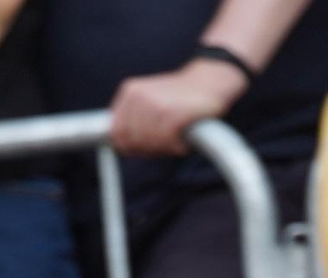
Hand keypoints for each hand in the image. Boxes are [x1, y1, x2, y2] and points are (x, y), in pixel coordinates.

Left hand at [110, 57, 247, 155]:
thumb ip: (133, 120)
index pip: (116, 133)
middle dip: (149, 149)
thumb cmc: (181, 97)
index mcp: (130, 92)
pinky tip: (184, 137)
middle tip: (166, 142)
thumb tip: (121, 147)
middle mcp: (138, 96)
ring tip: (177, 136)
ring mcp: (154, 105)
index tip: (147, 146)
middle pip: (132, 143)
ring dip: (165, 148)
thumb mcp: (150, 101)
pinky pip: (167, 144)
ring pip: (149, 145)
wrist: (211, 80)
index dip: (130, 147)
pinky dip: (178, 147)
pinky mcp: (172, 115)